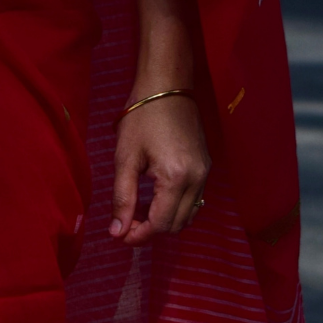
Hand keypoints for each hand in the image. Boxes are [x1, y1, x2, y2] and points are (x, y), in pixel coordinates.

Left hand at [110, 95, 210, 246]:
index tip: (120, 234)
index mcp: (176, 178)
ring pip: (189, 215)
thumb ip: (122, 198)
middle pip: (177, 225)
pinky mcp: (206, 167)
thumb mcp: (125, 158)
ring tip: (139, 211)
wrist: (168, 87)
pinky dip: (176, 207)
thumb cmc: (141, 117)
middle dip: (151, 230)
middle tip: (126, 222)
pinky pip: (195, 200)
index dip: (140, 235)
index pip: (162, 224)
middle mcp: (197, 179)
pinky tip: (156, 198)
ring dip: (165, 220)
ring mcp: (205, 173)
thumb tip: (116, 232)